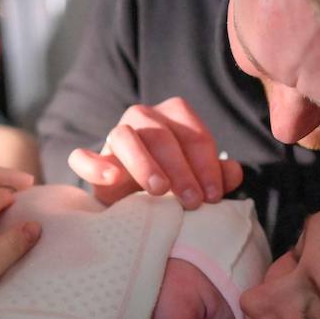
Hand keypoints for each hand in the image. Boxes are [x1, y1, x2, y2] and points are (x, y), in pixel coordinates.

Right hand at [67, 97, 243, 207]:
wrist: (135, 200)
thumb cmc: (174, 185)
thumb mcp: (197, 181)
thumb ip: (217, 176)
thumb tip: (235, 173)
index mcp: (173, 117)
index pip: (193, 134)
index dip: (206, 166)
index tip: (212, 197)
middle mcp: (143, 118)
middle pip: (161, 134)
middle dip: (180, 169)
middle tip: (192, 202)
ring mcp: (115, 135)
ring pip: (125, 136)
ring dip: (144, 163)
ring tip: (159, 191)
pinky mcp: (93, 159)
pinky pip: (84, 156)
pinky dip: (94, 165)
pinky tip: (111, 179)